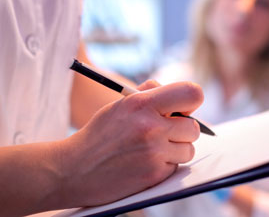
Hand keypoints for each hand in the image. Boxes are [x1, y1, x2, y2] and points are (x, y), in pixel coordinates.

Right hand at [58, 82, 202, 207]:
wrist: (74, 168)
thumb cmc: (100, 134)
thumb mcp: (120, 104)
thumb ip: (150, 95)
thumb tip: (180, 97)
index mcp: (142, 103)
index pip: (191, 93)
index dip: (191, 100)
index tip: (184, 108)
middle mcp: (151, 127)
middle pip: (193, 127)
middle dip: (183, 130)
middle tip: (166, 132)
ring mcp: (153, 153)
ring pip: (189, 149)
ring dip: (176, 149)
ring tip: (153, 148)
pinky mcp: (154, 175)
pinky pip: (176, 167)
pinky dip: (165, 165)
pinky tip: (145, 162)